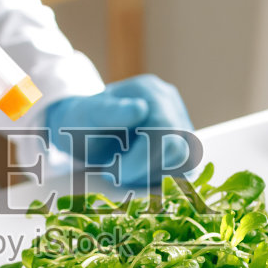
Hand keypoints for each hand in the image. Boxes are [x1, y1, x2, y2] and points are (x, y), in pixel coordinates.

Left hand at [43, 75, 193, 187]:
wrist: (84, 128)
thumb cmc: (82, 122)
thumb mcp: (86, 117)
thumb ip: (110, 112)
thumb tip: (139, 109)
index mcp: (148, 91)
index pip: (162, 128)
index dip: (139, 158)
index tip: (110, 170)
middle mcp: (169, 103)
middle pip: (177, 147)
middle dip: (143, 170)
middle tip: (113, 175)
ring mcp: (180, 122)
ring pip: (185, 161)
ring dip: (151, 175)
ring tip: (124, 172)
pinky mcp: (183, 143)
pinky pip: (185, 168)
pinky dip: (160, 177)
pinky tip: (138, 174)